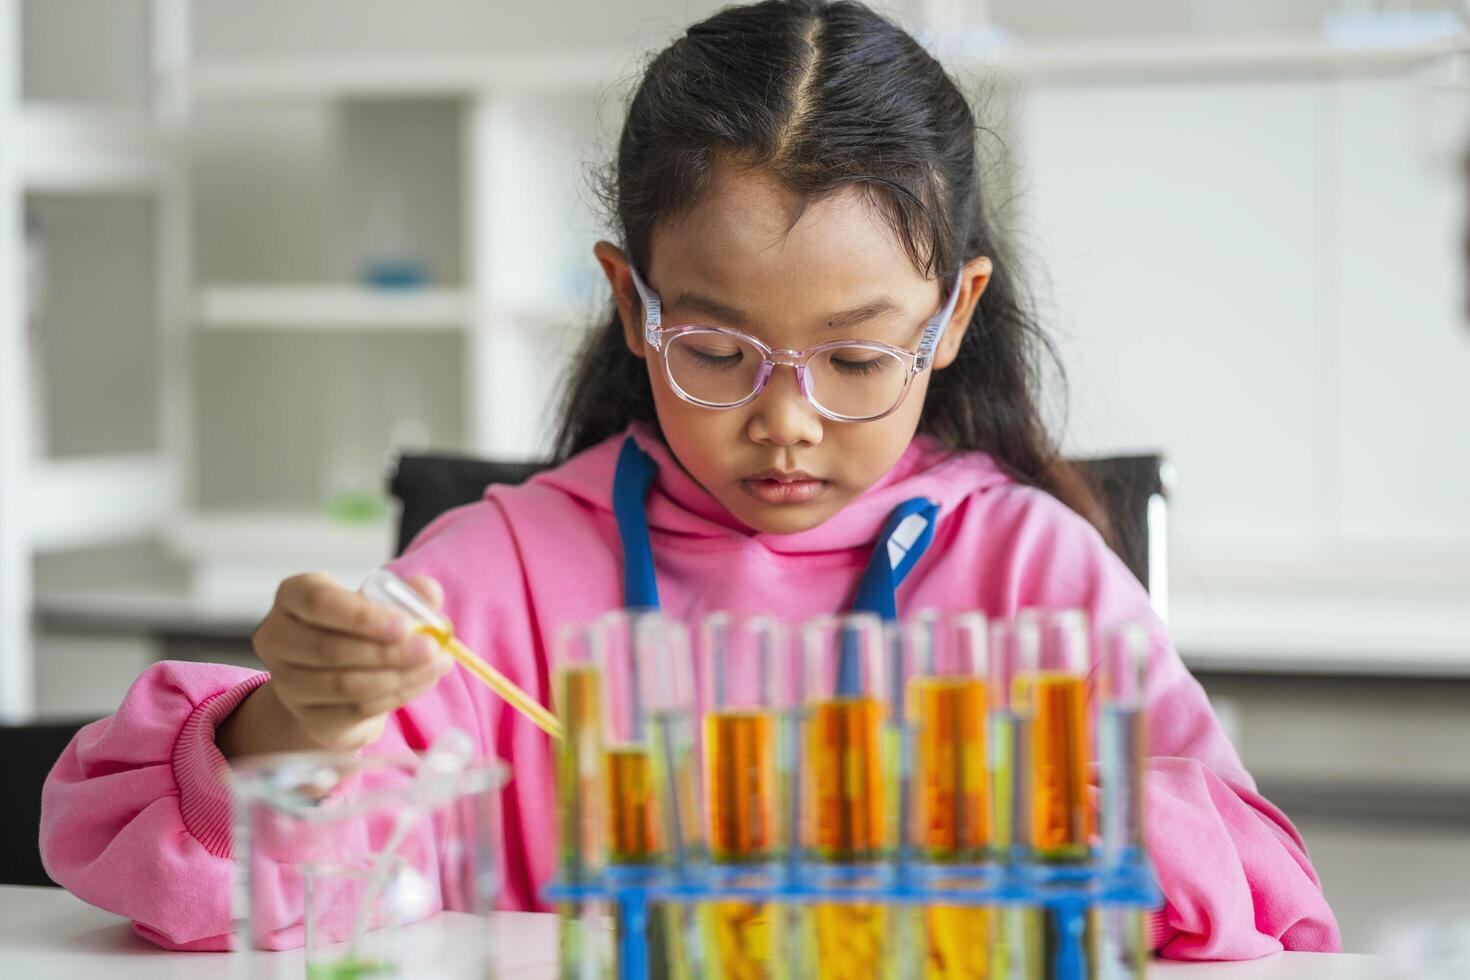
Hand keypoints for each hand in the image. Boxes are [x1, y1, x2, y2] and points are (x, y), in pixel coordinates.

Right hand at [218, 572, 453, 755]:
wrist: (341, 677)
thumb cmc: (360, 629)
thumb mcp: (384, 602)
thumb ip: (409, 593)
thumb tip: (429, 592)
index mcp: (294, 595)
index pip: (319, 603)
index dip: (363, 616)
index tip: (406, 625)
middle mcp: (278, 637)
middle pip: (331, 648)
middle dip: (389, 651)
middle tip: (431, 648)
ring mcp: (287, 682)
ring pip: (345, 684)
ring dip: (399, 675)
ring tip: (436, 665)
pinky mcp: (308, 717)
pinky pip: (355, 710)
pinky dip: (396, 696)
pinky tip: (421, 682)